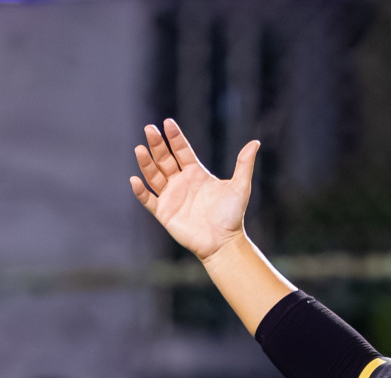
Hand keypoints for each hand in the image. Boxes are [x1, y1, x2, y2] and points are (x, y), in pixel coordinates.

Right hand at [131, 119, 258, 262]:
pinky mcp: (164, 213)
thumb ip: (244, 165)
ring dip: (146, 163)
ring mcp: (171, 197)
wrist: (224, 242)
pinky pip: (148, 200)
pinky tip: (135, 180)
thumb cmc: (232, 215)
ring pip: (153, 176)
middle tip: (149, 129)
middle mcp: (181, 182)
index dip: (174, 137)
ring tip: (140, 149)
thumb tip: (255, 142)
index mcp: (196, 174)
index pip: (182, 151)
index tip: (167, 123)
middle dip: (157, 145)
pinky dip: (140, 191)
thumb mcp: (240, 187)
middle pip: (164, 159)